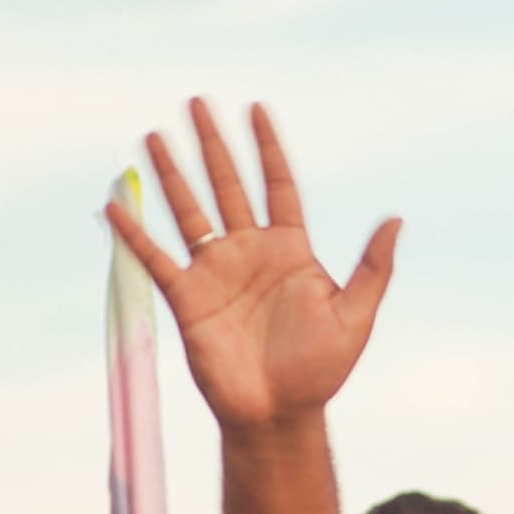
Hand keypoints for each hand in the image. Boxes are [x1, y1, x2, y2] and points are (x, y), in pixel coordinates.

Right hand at [103, 99, 400, 431]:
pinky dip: (135, 232)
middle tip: (196, 101)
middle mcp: (250, 252)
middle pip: (228, 186)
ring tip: (153, 135)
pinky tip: (116, 203)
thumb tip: (396, 219)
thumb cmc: (321, 368)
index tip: (257, 109)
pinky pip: (156, 258)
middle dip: (212, 145)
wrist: (279, 412)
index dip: (267, 148)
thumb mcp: (356, 315)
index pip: (278, 185)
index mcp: (291, 251)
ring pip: (190, 211)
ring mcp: (216, 272)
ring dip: (172, 174)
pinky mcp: (188, 297)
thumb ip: (373, 267)